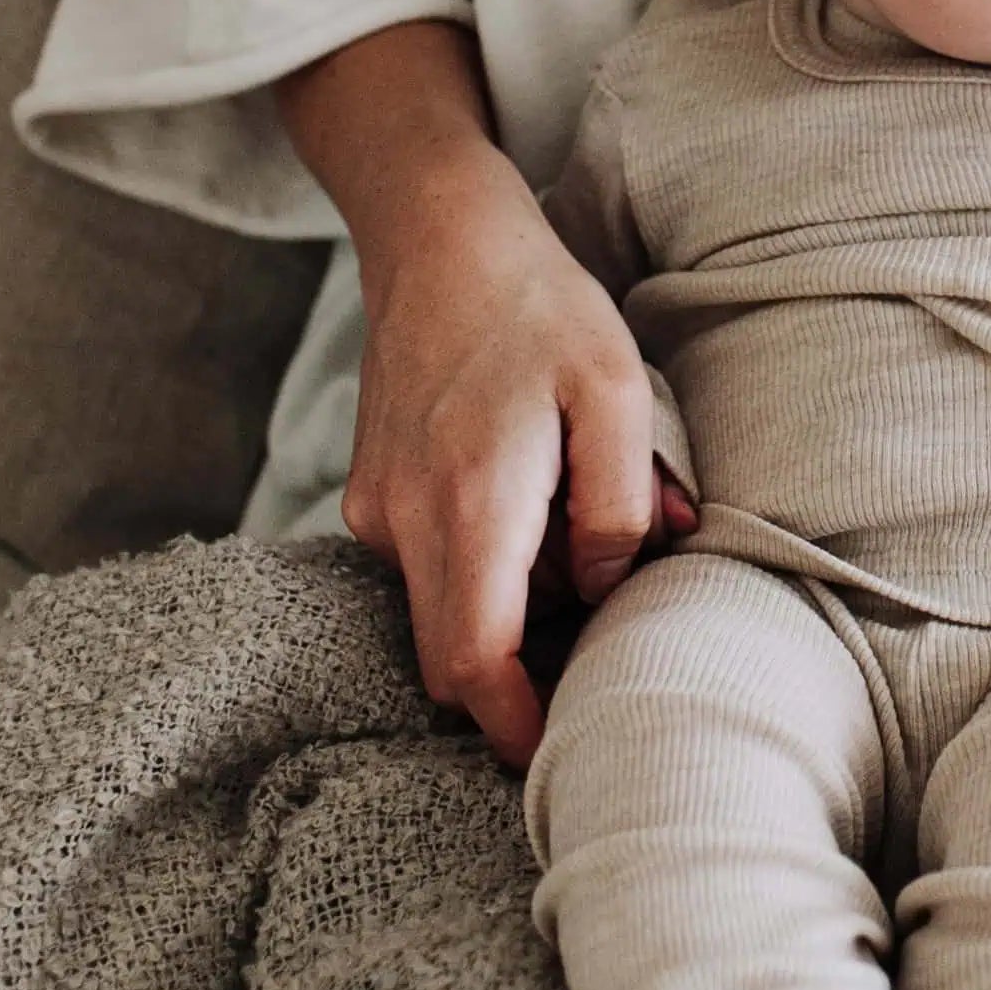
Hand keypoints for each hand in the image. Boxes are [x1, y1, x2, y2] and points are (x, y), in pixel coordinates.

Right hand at [342, 145, 689, 769]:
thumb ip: (620, 506)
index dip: (515, 726)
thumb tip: (608, 591)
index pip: (473, 665)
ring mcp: (377, 509)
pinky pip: (427, 567)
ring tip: (577, 548)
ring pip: (440, 611)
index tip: (562, 752)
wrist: (436, 236)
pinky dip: (480, 569)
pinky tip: (533, 511)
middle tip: (596, 655)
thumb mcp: (616, 393)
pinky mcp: (370, 493)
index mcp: (472, 504)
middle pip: (448, 659)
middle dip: (518, 683)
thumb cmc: (538, 307)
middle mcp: (406, 520)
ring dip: (505, 614)